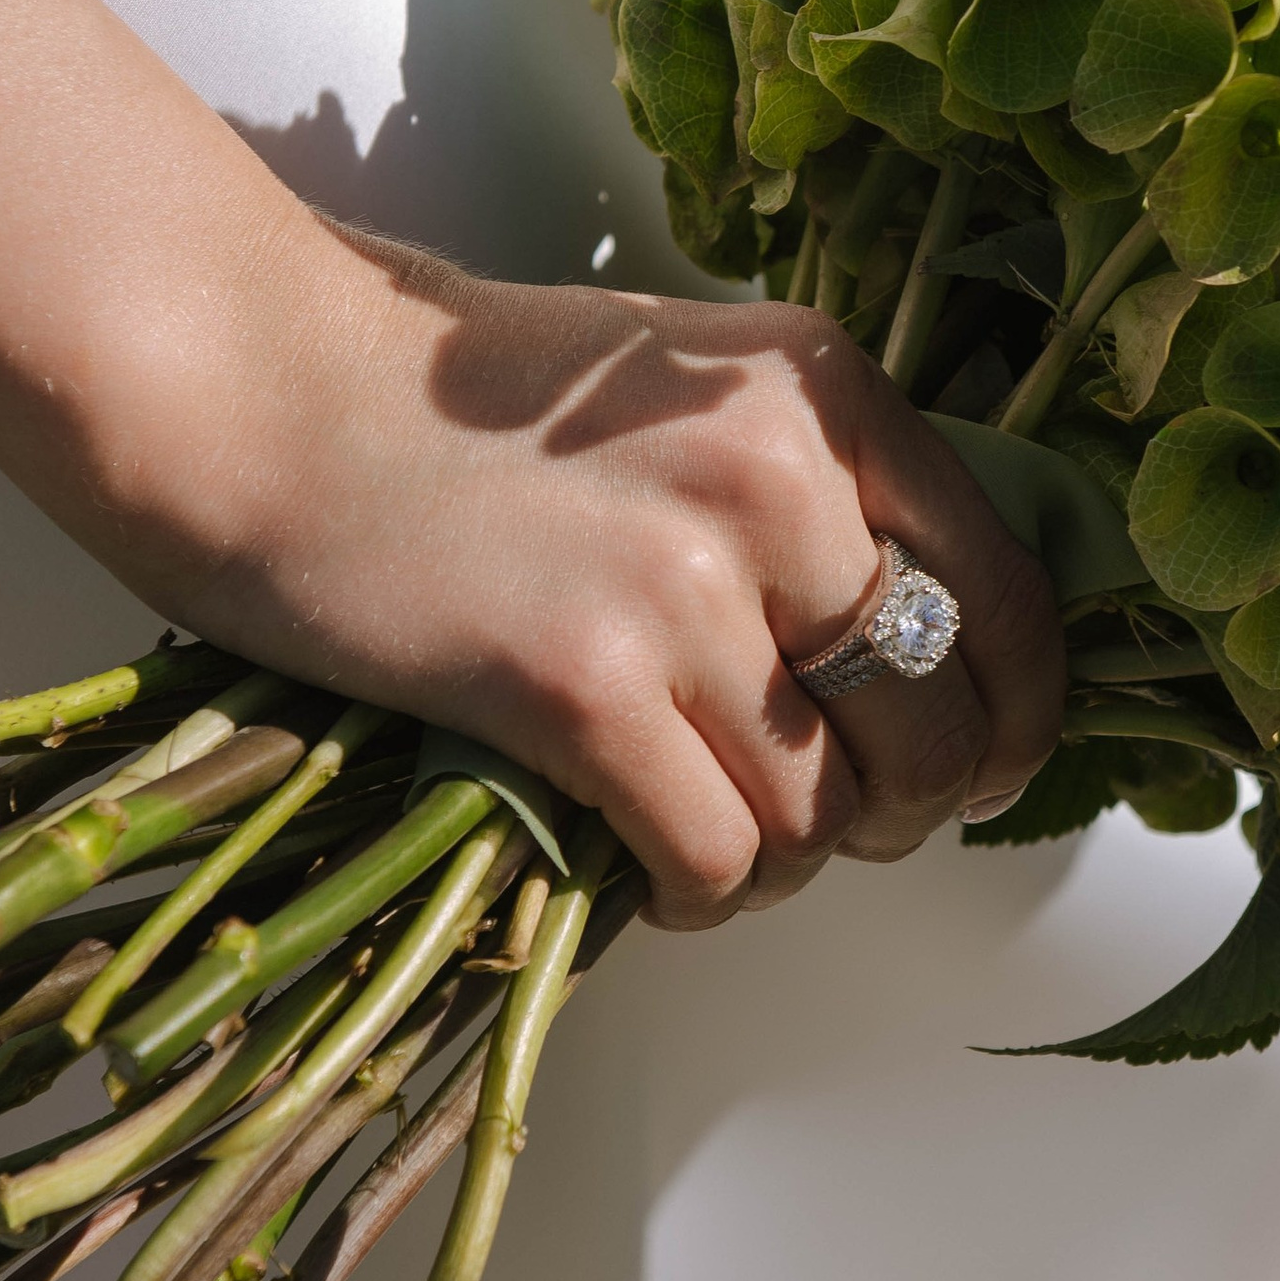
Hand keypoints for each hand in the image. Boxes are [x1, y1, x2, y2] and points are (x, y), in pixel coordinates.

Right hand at [132, 224, 1066, 932]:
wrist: (267, 391)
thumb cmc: (464, 405)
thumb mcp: (687, 391)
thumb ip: (817, 490)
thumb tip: (932, 662)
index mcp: (824, 393)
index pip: (1012, 600)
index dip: (1012, 722)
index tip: (977, 770)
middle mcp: (778, 479)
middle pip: (937, 730)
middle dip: (896, 810)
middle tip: (824, 818)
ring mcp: (682, 585)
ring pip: (823, 816)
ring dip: (779, 858)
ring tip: (706, 827)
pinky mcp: (579, 685)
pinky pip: (716, 855)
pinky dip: (695, 889)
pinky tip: (643, 859)